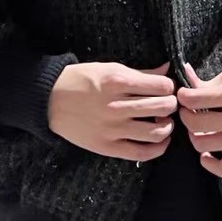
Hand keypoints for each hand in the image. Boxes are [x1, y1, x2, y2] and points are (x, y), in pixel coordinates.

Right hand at [48, 63, 176, 160]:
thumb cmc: (81, 80)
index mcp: (118, 81)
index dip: (169, 86)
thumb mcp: (109, 68)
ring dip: (167, 126)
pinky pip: (141, 152)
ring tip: (163, 121)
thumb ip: (140, 72)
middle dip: (171, 104)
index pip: (162, 86)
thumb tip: (167, 69)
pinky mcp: (107, 147)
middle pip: (163, 107)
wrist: (50, 100)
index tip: (165, 88)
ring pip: (157, 131)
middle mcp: (116, 106)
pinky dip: (158, 148)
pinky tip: (159, 140)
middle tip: (167, 104)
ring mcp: (112, 129)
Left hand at [178, 64, 221, 177]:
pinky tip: (207, 153)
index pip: (194, 100)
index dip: (183, 96)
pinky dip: (209, 163)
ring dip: (195, 136)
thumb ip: (211, 80)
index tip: (185, 95)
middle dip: (185, 116)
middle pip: (194, 125)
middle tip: (189, 110)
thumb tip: (188, 82)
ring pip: (204, 146)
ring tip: (199, 128)